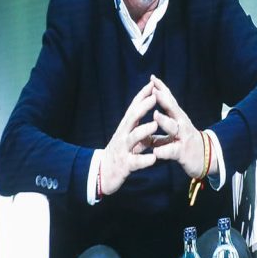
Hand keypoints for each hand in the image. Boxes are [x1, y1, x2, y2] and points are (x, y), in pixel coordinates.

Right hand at [96, 82, 160, 198]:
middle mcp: (123, 136)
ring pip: (132, 138)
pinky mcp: (124, 165)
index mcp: (125, 128)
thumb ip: (137, 126)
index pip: (133, 108)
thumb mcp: (126, 137)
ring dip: (143, 131)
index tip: (153, 84)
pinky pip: (134, 162)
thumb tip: (148, 111)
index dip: (142, 96)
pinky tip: (153, 159)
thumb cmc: (117, 153)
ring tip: (155, 124)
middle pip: (132, 119)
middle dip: (143, 107)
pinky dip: (143, 160)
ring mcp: (123, 150)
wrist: (102, 173)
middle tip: (155, 97)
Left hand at [147, 76, 206, 176]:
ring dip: (164, 121)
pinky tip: (156, 151)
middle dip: (164, 100)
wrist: (206, 158)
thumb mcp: (173, 130)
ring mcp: (183, 137)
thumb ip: (161, 122)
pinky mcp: (183, 152)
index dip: (161, 89)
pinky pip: (172, 150)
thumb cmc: (185, 142)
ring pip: (173, 128)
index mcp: (178, 117)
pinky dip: (164, 151)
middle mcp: (181, 124)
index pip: (169, 100)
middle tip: (154, 91)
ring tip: (155, 115)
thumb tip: (145, 114)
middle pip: (173, 109)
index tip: (152, 78)